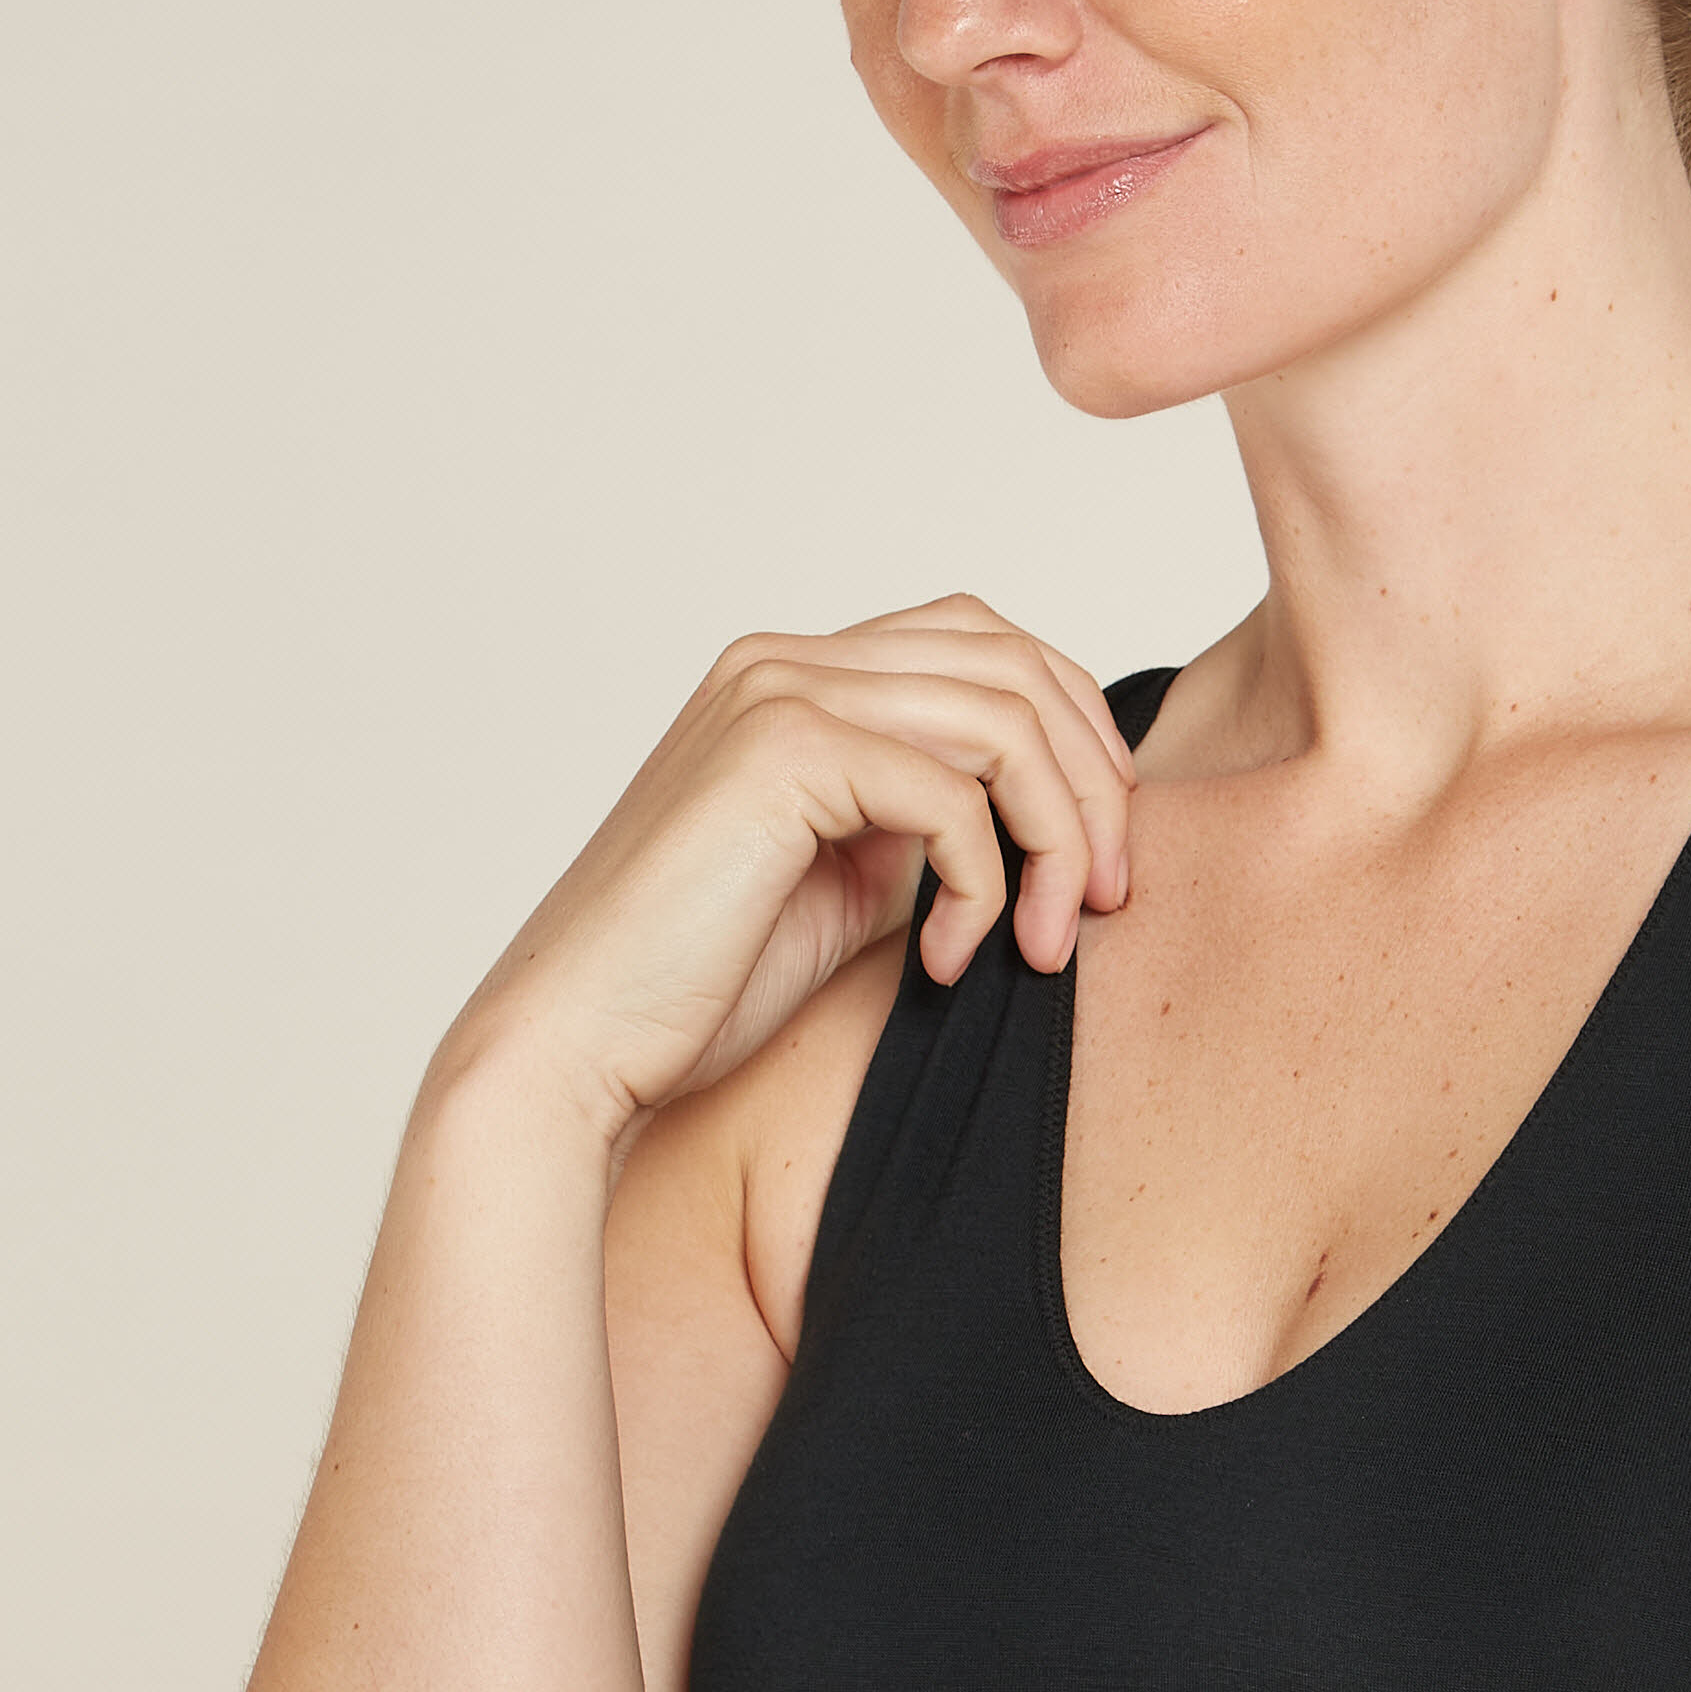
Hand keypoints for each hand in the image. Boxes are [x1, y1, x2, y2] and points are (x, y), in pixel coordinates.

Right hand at [439, 595, 1139, 1142]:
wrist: (578, 1046)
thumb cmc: (699, 989)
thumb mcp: (852, 885)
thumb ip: (928, 826)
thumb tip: (1052, 820)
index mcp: (796, 678)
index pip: (986, 646)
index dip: (1075, 738)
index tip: (1105, 860)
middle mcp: (785, 661)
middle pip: (1015, 662)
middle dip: (1095, 784)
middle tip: (1111, 901)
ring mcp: (778, 693)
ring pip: (1004, 719)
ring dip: (1061, 838)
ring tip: (1049, 944)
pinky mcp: (781, 752)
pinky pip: (953, 795)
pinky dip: (983, 884)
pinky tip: (947, 961)